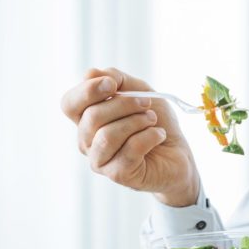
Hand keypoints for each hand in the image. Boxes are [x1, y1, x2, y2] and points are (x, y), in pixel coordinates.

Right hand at [61, 67, 199, 206]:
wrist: (178, 154)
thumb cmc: (156, 123)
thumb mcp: (139, 91)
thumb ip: (116, 79)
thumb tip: (90, 74)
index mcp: (86, 120)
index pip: (69, 104)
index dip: (87, 91)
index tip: (114, 84)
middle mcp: (87, 142)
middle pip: (92, 117)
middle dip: (124, 104)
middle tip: (146, 104)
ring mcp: (100, 161)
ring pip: (108, 135)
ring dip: (137, 121)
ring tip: (152, 120)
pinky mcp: (118, 175)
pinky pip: (130, 150)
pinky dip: (149, 137)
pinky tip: (159, 136)